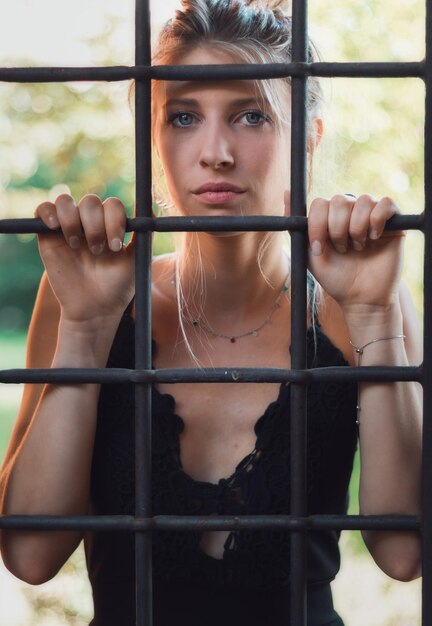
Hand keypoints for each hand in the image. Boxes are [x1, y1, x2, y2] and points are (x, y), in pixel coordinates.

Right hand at [35, 194, 134, 321]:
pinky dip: (48, 212)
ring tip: (77, 245)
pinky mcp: (48, 237)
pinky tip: (55, 227)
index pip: (112, 205)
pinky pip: (43, 209)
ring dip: (72, 220)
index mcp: (110, 225)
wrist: (95, 309)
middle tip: (98, 251)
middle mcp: (89, 223)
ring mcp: (68, 228)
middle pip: (90, 202)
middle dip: (95, 225)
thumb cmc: (118, 287)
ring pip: (65, 201)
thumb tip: (149, 208)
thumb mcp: (136, 261)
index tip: (115, 246)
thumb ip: (143, 235)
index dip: (114, 220)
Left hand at [285, 192, 404, 309]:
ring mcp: (372, 215)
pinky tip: (375, 238)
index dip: (317, 225)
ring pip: (363, 200)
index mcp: (330, 218)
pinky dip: (377, 221)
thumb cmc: (335, 278)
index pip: (320, 203)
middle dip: (337, 229)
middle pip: (340, 200)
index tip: (319, 249)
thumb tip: (286, 192)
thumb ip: (297, 226)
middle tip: (342, 250)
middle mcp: (351, 212)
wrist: (361, 298)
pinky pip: (385, 203)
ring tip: (358, 248)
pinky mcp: (394, 221)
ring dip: (357, 229)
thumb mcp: (308, 254)